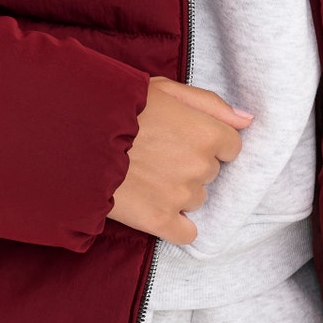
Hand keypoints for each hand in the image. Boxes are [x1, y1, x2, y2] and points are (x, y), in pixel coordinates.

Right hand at [107, 77, 253, 244]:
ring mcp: (181, 196)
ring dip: (179, 191)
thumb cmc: (118, 107)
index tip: (182, 138)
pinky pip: (186, 233)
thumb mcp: (165, 89)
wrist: (75, 137)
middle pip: (211, 173)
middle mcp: (199, 166)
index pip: (231, 147)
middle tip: (156, 153)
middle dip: (190, 164)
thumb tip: (248, 120)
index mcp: (206, 132)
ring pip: (197, 199)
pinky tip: (154, 206)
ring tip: (145, 174)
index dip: (208, 142)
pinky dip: (175, 223)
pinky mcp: (160, 221)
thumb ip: (211, 104)